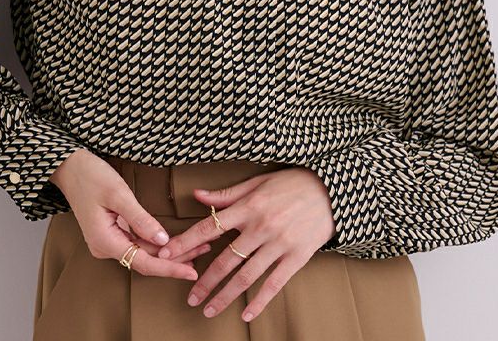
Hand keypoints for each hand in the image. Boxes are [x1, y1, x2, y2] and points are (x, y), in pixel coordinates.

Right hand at [49, 149, 211, 280]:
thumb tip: (163, 240)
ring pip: (143, 252)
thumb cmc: (90, 176)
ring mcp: (108, 241)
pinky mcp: (111, 232)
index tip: (191, 273)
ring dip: (168, 251)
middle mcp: (106, 247)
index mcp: (105, 242)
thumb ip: (140, 219)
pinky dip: (156, 242)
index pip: (143, 263)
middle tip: (204, 251)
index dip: (169, 268)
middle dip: (175, 258)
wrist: (69, 167)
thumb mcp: (118, 194)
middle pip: (146, 260)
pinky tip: (174, 241)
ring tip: (197, 247)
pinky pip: (137, 242)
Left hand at [155, 166, 335, 322]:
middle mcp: (260, 227)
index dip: (186, 242)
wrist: (330, 191)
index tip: (167, 255)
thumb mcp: (257, 182)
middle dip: (204, 280)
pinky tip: (246, 315)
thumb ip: (227, 194)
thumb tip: (197, 196)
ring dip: (224, 296)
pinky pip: (274, 284)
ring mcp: (278, 244)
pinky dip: (259, 302)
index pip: (209, 228)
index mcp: (248, 207)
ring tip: (208, 309)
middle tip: (188, 297)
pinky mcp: (296, 257)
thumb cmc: (291, 183)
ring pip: (246, 276)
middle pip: (225, 260)